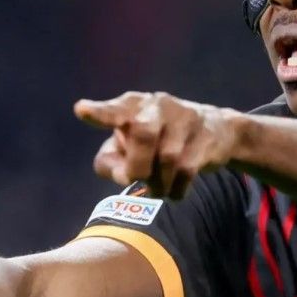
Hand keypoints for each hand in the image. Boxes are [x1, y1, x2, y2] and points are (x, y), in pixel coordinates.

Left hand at [74, 92, 242, 198]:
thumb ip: (110, 160)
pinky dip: (176, 189)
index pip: (114, 110)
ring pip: (167, 158)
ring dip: (159, 183)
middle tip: (137, 180)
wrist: (216, 130)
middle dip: (138, 165)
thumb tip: (121, 175)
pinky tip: (174, 191)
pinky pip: (186, 170)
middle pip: (143, 133)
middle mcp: (158, 105)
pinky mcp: (206, 135)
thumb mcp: (128, 145)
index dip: (99, 113)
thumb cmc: (158, 138)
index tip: (80, 110)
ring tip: (158, 188)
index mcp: (133, 105)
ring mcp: (185, 117)